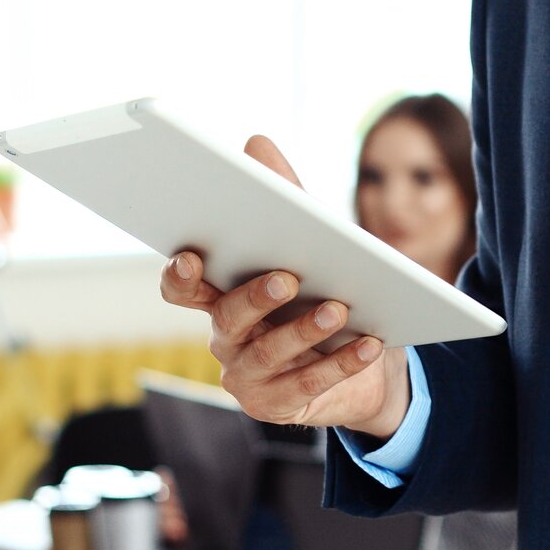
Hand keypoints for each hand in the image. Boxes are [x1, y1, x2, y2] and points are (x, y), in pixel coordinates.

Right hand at [157, 136, 409, 437]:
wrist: (363, 358)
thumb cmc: (322, 289)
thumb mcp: (310, 242)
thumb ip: (285, 196)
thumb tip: (255, 143)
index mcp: (219, 293)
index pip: (182, 286)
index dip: (181, 275)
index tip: (193, 255)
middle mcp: (224, 336)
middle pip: (226, 318)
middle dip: (255, 298)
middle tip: (287, 277)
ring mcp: (247, 376)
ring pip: (268, 353)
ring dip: (305, 330)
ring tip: (339, 308)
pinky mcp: (276, 406)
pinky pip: (307, 386)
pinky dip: (340, 363)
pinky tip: (369, 343)